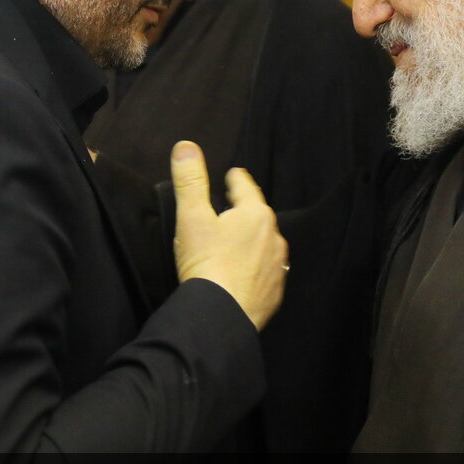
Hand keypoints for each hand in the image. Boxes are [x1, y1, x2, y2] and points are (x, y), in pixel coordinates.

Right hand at [171, 140, 286, 330]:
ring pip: (265, 243)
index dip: (235, 178)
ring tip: (234, 242)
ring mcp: (277, 266)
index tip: (232, 175)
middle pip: (257, 214)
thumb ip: (190, 180)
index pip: (245, 186)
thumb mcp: (192, 217)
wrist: (221, 317)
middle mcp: (273, 237)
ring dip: (252, 240)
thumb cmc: (206, 263)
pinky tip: (242, 273)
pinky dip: (254, 267)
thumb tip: (186, 146)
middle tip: (228, 209)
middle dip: (243, 210)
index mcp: (255, 214)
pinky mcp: (275, 292)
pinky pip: (265, 271)